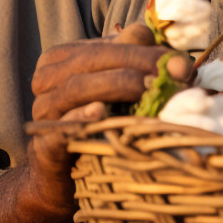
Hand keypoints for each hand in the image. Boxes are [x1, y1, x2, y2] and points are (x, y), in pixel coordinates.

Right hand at [0, 24, 190, 222]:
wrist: (68, 177)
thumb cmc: (101, 123)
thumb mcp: (119, 84)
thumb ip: (136, 58)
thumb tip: (164, 46)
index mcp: (62, 58)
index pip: (106, 45)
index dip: (145, 51)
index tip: (180, 63)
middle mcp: (47, 80)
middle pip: (92, 62)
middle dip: (138, 65)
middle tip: (172, 75)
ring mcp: (43, 112)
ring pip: (77, 88)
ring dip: (119, 87)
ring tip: (151, 90)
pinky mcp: (44, 144)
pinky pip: (60, 126)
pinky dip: (82, 117)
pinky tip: (102, 112)